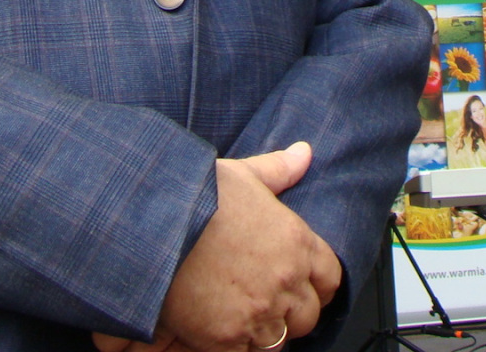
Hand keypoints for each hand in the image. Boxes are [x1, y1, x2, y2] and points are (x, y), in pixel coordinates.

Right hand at [93, 142, 341, 351]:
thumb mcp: (242, 174)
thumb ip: (277, 169)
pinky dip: (240, 345)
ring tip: (247, 317)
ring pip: (281, 339)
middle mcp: (285, 279)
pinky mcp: (227, 337)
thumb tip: (304, 152)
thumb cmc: (195, 196)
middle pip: (309, 313)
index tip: (308, 285)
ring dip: (268, 331)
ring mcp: (258, 311)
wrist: (154, 226)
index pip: (330, 276)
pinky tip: (225, 330)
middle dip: (295, 311)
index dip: (319, 283)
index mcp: (295, 240)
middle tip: (273, 303)